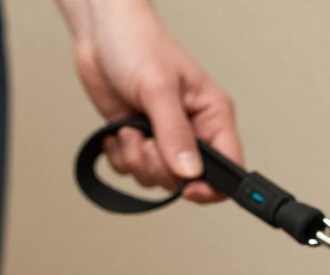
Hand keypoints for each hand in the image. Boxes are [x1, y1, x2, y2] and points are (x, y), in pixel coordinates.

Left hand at [58, 0, 240, 201]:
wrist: (99, 33)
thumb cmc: (138, 44)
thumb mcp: (159, 88)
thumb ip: (175, 133)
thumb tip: (189, 171)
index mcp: (213, 116)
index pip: (230, 167)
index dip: (212, 186)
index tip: (187, 187)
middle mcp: (193, 131)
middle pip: (187, 180)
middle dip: (159, 166)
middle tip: (147, 140)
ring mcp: (165, 139)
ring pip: (156, 178)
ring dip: (135, 158)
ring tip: (131, 126)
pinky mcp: (140, 140)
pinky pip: (131, 170)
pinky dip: (120, 155)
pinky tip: (119, 129)